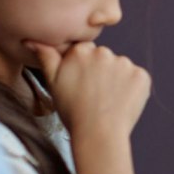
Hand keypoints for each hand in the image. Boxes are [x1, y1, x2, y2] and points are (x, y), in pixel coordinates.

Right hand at [29, 41, 150, 141]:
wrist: (98, 133)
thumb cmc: (72, 111)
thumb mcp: (53, 83)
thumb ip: (46, 57)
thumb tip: (31, 40)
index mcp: (81, 51)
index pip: (85, 52)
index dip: (83, 69)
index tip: (82, 85)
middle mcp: (104, 52)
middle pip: (104, 58)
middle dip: (100, 72)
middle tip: (94, 95)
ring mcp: (125, 64)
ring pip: (121, 68)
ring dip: (117, 79)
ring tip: (107, 100)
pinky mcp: (142, 76)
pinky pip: (137, 78)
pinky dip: (132, 89)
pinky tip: (122, 102)